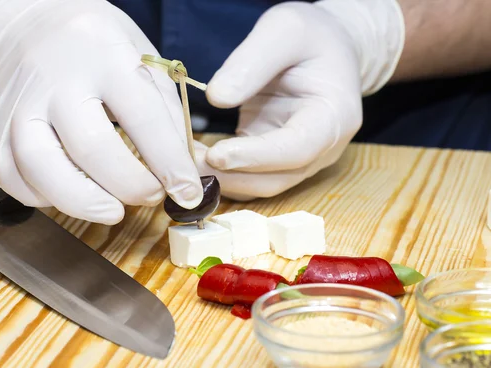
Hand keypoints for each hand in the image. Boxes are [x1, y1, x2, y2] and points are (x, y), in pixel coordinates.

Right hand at [0, 0, 202, 223]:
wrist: (28, 22)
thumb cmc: (96, 46)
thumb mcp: (143, 60)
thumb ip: (166, 115)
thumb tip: (184, 174)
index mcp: (105, 57)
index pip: (143, 118)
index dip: (170, 165)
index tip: (186, 193)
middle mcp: (56, 79)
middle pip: (92, 148)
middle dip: (130, 186)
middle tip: (150, 196)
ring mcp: (19, 105)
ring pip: (42, 168)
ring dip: (84, 203)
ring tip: (113, 210)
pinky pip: (12, 178)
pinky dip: (43, 199)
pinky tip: (69, 196)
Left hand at [200, 0, 403, 199]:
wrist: (327, 49)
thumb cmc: (312, 37)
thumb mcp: (286, 30)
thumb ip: (252, 61)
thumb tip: (216, 98)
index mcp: (333, 118)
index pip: (297, 149)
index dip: (256, 156)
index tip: (217, 154)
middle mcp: (320, 150)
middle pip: (275, 178)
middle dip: (229, 175)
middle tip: (187, 163)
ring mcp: (298, 161)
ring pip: (258, 185)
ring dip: (221, 179)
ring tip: (185, 161)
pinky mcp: (275, 161)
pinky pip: (248, 177)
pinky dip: (221, 174)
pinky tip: (194, 159)